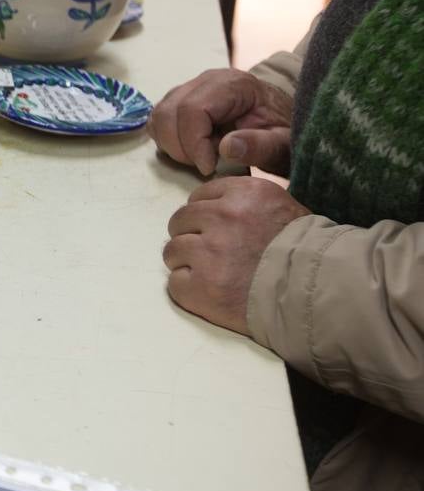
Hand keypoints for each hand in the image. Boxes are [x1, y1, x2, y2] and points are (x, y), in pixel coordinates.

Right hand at [147, 69, 294, 175]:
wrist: (281, 121)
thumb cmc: (282, 133)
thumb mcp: (282, 145)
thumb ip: (260, 146)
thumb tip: (226, 148)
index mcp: (233, 85)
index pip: (193, 109)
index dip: (194, 143)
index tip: (209, 168)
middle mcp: (206, 80)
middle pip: (169, 112)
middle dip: (181, 147)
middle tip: (205, 164)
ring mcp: (190, 88)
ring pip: (159, 116)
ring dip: (172, 145)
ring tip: (200, 157)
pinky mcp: (180, 100)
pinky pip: (158, 120)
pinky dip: (167, 140)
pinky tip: (191, 150)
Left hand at [163, 176, 310, 334]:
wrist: (318, 296)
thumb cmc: (307, 254)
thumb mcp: (284, 208)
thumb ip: (248, 203)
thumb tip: (216, 206)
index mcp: (244, 194)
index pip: (200, 195)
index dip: (204, 215)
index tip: (215, 229)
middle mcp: (221, 217)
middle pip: (180, 221)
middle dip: (191, 236)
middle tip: (210, 254)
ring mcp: (207, 252)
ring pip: (171, 250)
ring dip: (186, 263)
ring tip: (210, 275)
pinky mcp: (199, 286)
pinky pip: (174, 283)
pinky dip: (188, 290)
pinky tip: (210, 293)